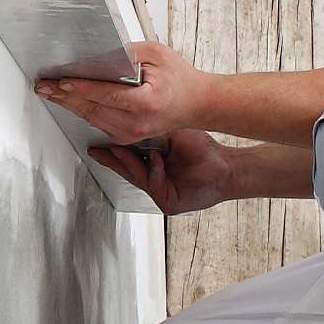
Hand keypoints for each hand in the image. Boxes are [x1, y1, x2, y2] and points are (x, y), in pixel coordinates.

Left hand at [35, 39, 211, 144]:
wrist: (197, 104)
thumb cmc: (179, 78)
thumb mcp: (156, 54)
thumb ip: (127, 54)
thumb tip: (98, 58)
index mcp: (146, 104)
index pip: (106, 95)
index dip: (82, 88)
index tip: (61, 82)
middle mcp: (137, 123)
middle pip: (92, 109)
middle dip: (64, 96)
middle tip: (43, 86)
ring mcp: (131, 134)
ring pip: (91, 117)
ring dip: (68, 104)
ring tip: (48, 92)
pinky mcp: (126, 136)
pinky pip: (98, 122)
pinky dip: (81, 110)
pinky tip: (67, 101)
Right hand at [92, 127, 236, 215]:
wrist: (227, 167)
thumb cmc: (205, 152)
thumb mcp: (174, 136)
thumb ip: (154, 135)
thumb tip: (134, 120)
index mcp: (152, 164)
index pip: (127, 157)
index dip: (111, 150)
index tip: (97, 141)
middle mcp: (153, 179)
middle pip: (126, 169)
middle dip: (110, 159)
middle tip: (96, 149)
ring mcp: (159, 192)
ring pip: (137, 176)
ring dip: (128, 162)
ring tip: (117, 149)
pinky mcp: (167, 202)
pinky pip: (154, 184)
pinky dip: (155, 170)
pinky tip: (156, 159)